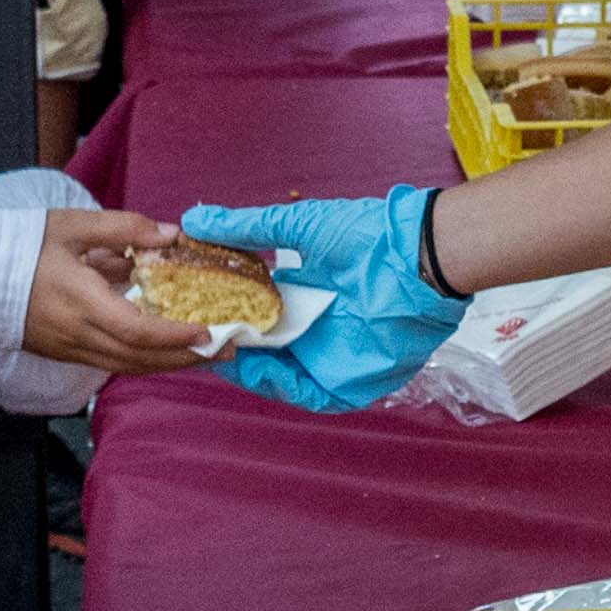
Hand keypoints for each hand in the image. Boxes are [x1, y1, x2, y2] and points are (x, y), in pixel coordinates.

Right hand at [17, 205, 214, 373]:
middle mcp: (78, 335)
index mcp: (81, 303)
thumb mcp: (72, 225)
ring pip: (128, 366)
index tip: (209, 331)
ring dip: (169, 363)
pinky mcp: (65, 353)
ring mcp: (70, 349)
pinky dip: (145, 360)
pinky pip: (113, 363)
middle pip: (141, 359)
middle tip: (226, 349)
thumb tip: (170, 235)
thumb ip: (123, 228)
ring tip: (205, 353)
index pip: (138, 331)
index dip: (176, 336)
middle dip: (187, 358)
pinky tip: (165, 349)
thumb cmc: (19, 246)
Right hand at [181, 186, 460, 410]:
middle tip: (199, 337)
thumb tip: (195, 218)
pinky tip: (255, 369)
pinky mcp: (347, 382)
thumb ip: (246, 227)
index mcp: (304, 297)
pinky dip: (278, 384)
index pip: (255, 316)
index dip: (226, 317)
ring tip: (219, 352)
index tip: (196, 312)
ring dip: (248, 367)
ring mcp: (329, 358)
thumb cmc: (365, 237)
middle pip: (262, 349)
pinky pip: (306, 392)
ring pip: (278, 375)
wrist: (414, 259)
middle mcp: (314, 330)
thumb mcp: (297, 227)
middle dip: (231, 345)